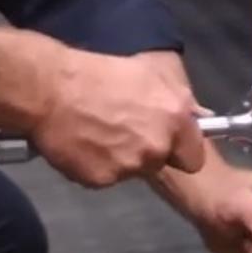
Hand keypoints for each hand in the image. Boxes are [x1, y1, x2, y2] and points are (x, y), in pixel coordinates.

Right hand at [31, 49, 205, 187]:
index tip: (168, 145)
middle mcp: (159, 145)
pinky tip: (82, 145)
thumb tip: (201, 115)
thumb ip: (178, 100)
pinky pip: (105, 177)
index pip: (194, 157)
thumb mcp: (150, 73)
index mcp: (176, 119)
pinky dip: (96, 166)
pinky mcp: (103, 179)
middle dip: (147, 152)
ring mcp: (131, 165)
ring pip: (132, 170)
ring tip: (98, 134)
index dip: (180, 151)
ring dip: (120, 158)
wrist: (50, 90)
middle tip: (124, 133)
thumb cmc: (99, 74)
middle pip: (160, 163)